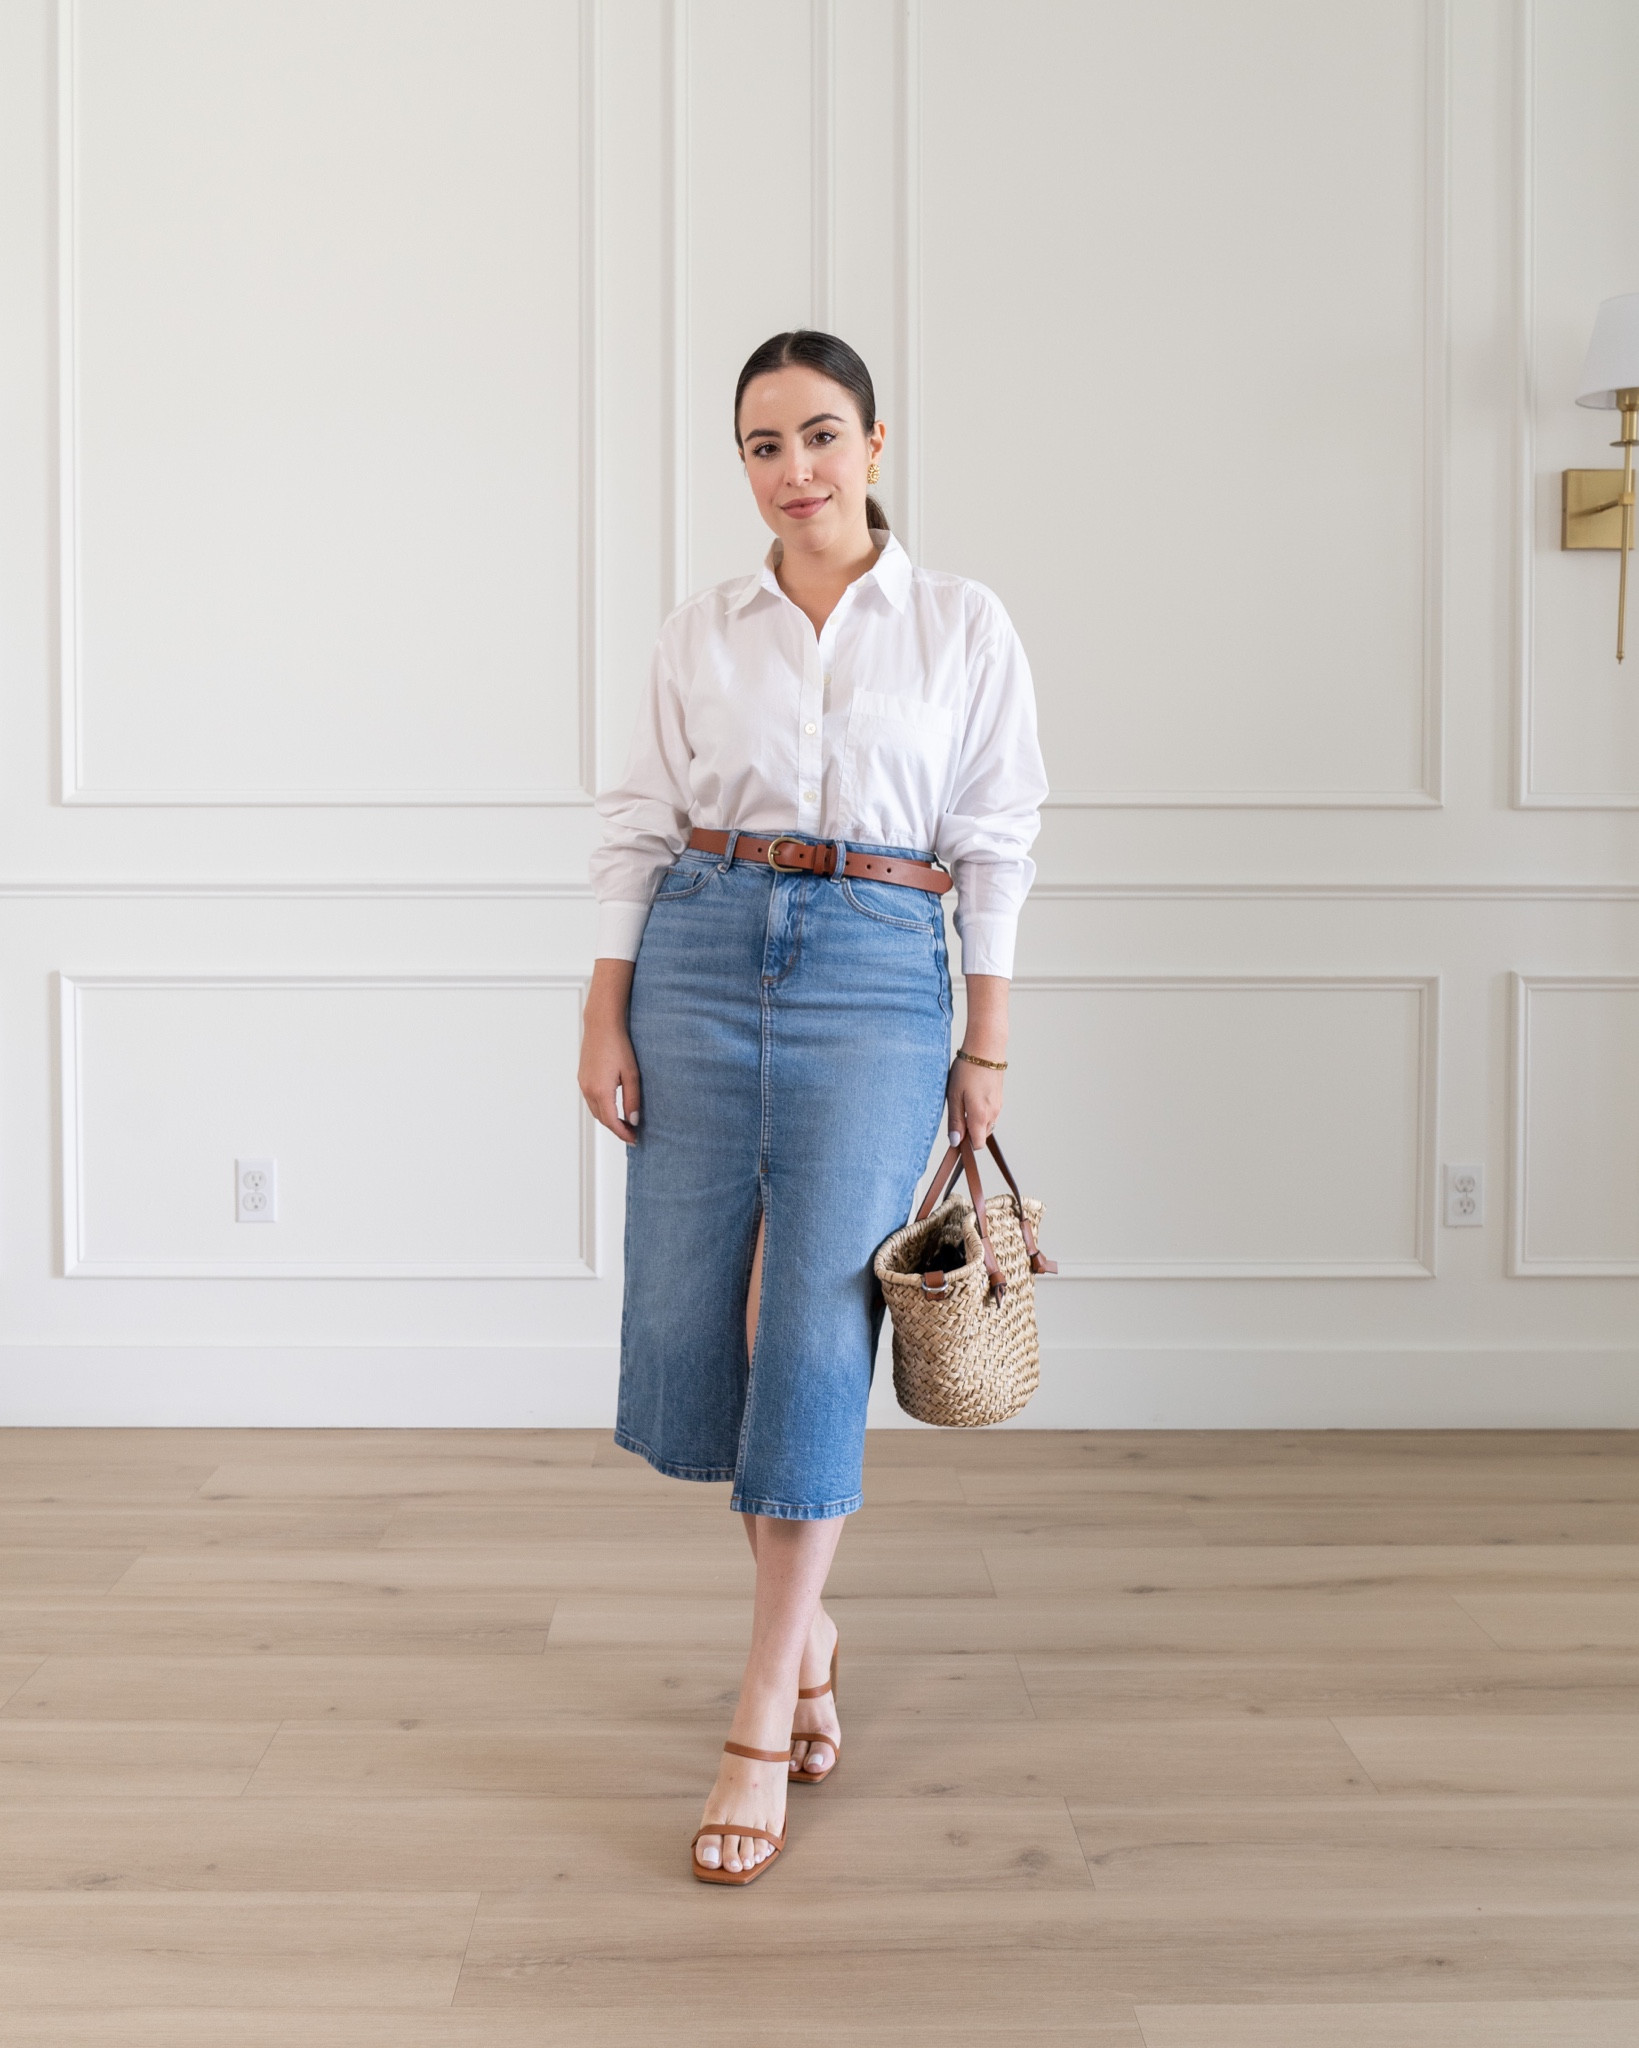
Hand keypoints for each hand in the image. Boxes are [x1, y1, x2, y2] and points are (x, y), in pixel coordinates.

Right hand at [579, 960, 641, 1145]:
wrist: (601, 1025)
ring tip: (625, 1123)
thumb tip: (633, 1120)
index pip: (611, 1122)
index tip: (635, 1139)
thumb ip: (633, 1100)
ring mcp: (583, 1084)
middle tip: (632, 1134)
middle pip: (602, 1119)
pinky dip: (602, 1108)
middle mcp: (588, 1089)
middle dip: (616, 1129)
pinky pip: (591, 1100)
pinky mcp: (582, 1078)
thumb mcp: (632, 1074)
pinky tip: (614, 1108)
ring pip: (596, 1110)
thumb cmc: (619, 1045)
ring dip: (608, 1120)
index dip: (623, 1133)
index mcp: (600, 1091)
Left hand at [947, 1052, 1003, 1149]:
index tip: (954, 1134)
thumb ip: (955, 1120)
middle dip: (968, 1131)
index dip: (965, 1144)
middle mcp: (993, 1114)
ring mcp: (998, 1106)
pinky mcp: (999, 1098)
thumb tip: (955, 1141)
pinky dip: (980, 1110)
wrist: (986, 1048)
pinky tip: (971, 1094)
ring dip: (974, 1120)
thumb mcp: (954, 1096)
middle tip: (955, 1112)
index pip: (976, 1145)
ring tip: (962, 1100)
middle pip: (981, 1135)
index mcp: (981, 1116)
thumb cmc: (967, 1070)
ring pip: (985, 1124)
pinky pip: (989, 1113)